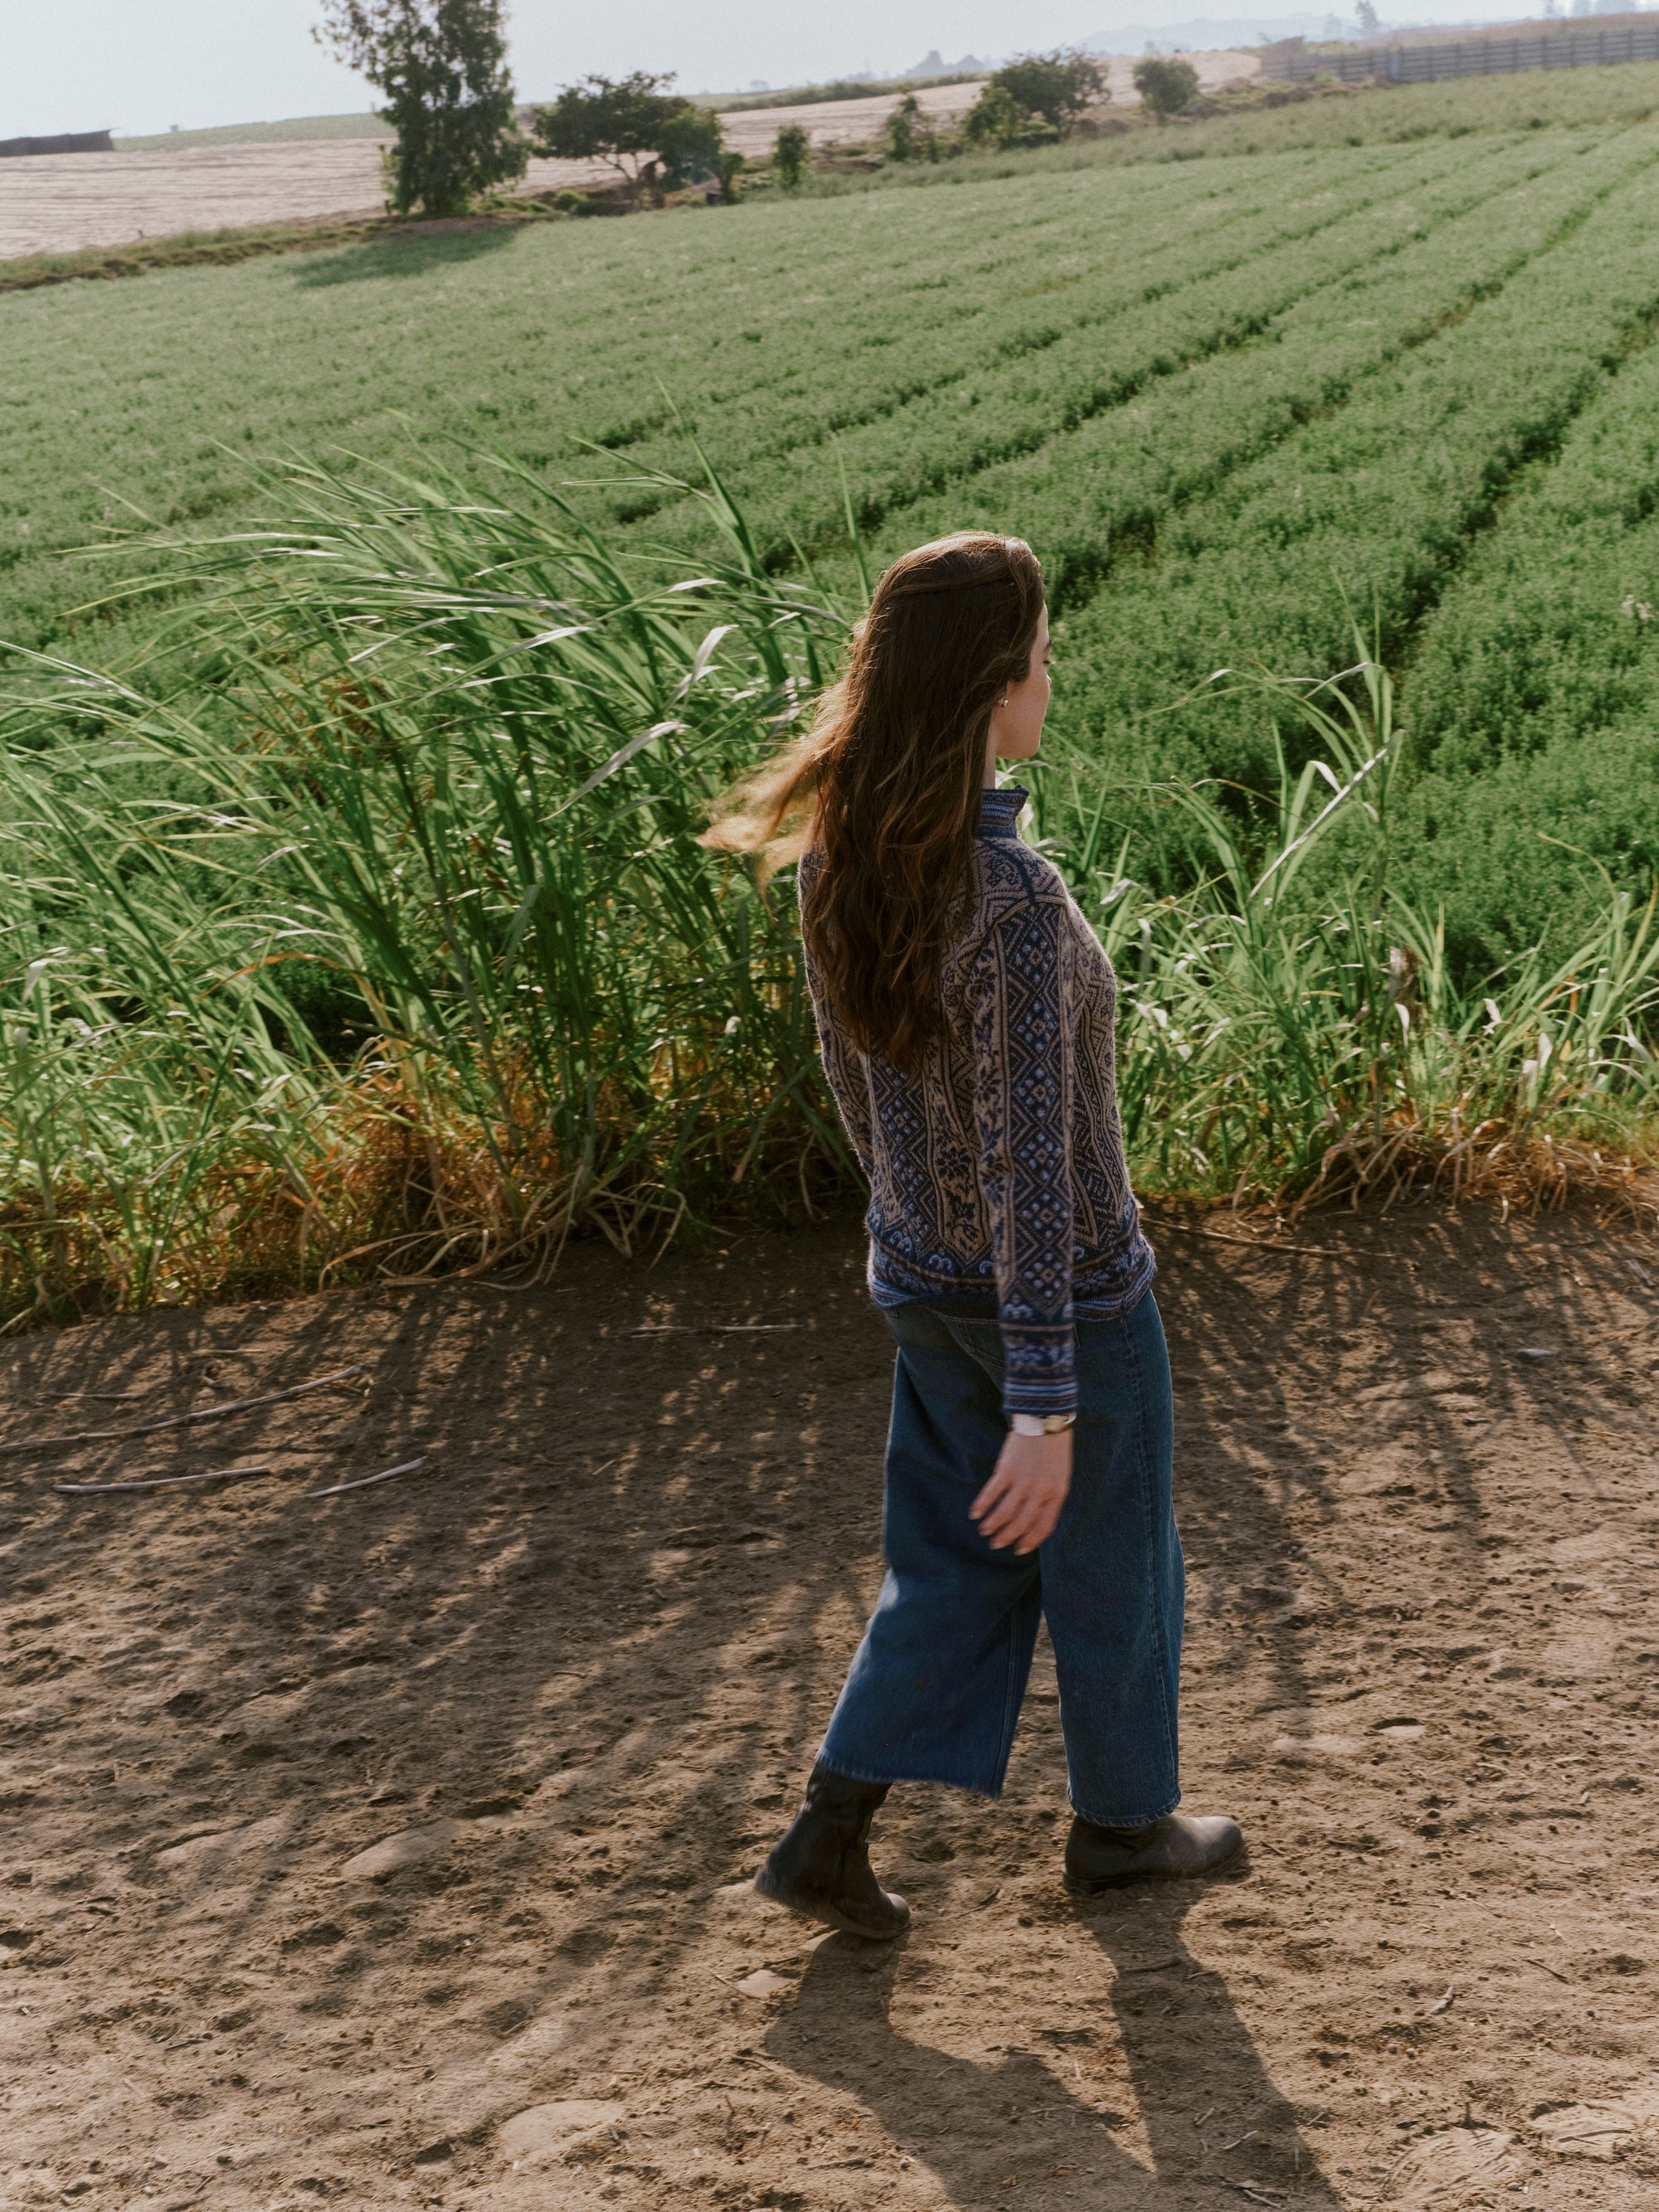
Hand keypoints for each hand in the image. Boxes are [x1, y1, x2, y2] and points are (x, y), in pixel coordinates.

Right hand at [971, 1425, 1071, 1554]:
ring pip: (1004, 1513)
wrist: (1044, 1418)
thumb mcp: (1060, 1474)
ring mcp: (1022, 1481)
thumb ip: (1050, 1495)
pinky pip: (991, 1494)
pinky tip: (975, 1514)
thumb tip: (1034, 1516)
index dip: (1030, 1541)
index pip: (1044, 1527)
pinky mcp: (1006, 1470)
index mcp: (1057, 1494)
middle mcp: (1040, 1492)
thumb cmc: (1054, 1447)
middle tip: (997, 1544)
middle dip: (1007, 1538)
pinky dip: (982, 1506)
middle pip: (1021, 1524)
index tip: (1019, 1549)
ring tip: (985, 1531)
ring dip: (992, 1526)